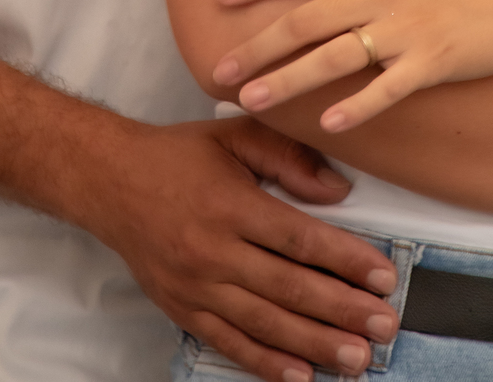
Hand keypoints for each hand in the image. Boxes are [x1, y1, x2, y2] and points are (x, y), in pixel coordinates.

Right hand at [93, 117, 398, 381]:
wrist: (108, 181)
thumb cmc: (176, 156)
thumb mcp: (235, 134)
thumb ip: (288, 156)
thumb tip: (337, 190)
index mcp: (231, 204)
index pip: (300, 239)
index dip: (346, 261)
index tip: (383, 277)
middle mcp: (213, 251)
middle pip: (289, 288)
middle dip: (343, 311)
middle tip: (384, 326)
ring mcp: (196, 287)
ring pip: (265, 323)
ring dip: (315, 345)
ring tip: (356, 358)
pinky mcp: (182, 309)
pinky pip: (229, 343)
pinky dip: (265, 364)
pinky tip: (299, 375)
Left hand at [212, 0, 492, 133]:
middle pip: (305, 18)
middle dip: (256, 44)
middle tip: (218, 68)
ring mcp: (407, 26)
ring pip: (333, 56)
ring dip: (287, 80)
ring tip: (250, 100)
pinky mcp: (433, 61)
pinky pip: (385, 88)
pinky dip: (354, 107)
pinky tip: (325, 123)